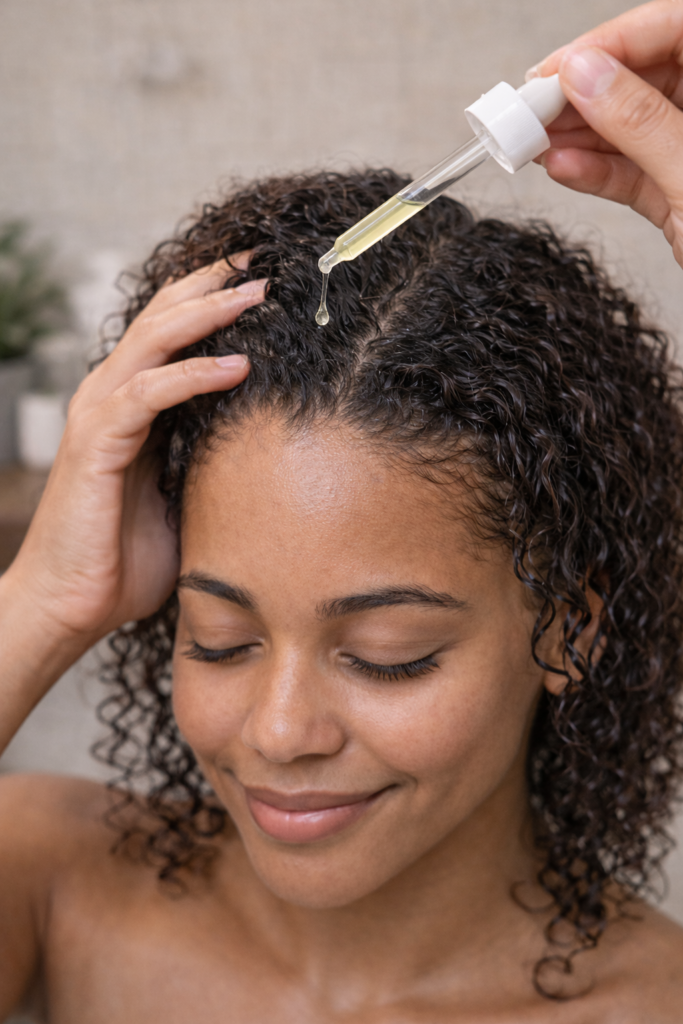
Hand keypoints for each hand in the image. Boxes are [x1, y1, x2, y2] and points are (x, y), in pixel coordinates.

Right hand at [5, 258, 264, 644]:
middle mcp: (111, 398)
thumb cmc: (124, 559)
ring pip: (154, 341)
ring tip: (258, 294)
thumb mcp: (183, 497)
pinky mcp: (97, 445)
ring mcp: (100, 417)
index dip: (212, 299)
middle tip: (264, 263)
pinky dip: (193, 375)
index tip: (263, 279)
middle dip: (213, 285)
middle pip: (162, 317)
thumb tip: (269, 451)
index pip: (171, 332)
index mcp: (132, 405)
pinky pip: (148, 395)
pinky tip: (237, 367)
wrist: (72, 605)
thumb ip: (210, 462)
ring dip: (208, 314)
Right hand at [528, 0, 682, 267]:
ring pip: (629, 127)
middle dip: (584, 92)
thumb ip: (640, 121)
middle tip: (531, 107)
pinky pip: (630, 173)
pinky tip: (561, 169)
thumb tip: (586, 74)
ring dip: (578, 135)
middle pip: (644, 76)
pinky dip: (594, 172)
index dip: (612, 41)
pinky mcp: (678, 195)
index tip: (558, 67)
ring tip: (532, 142)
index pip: (675, 29)